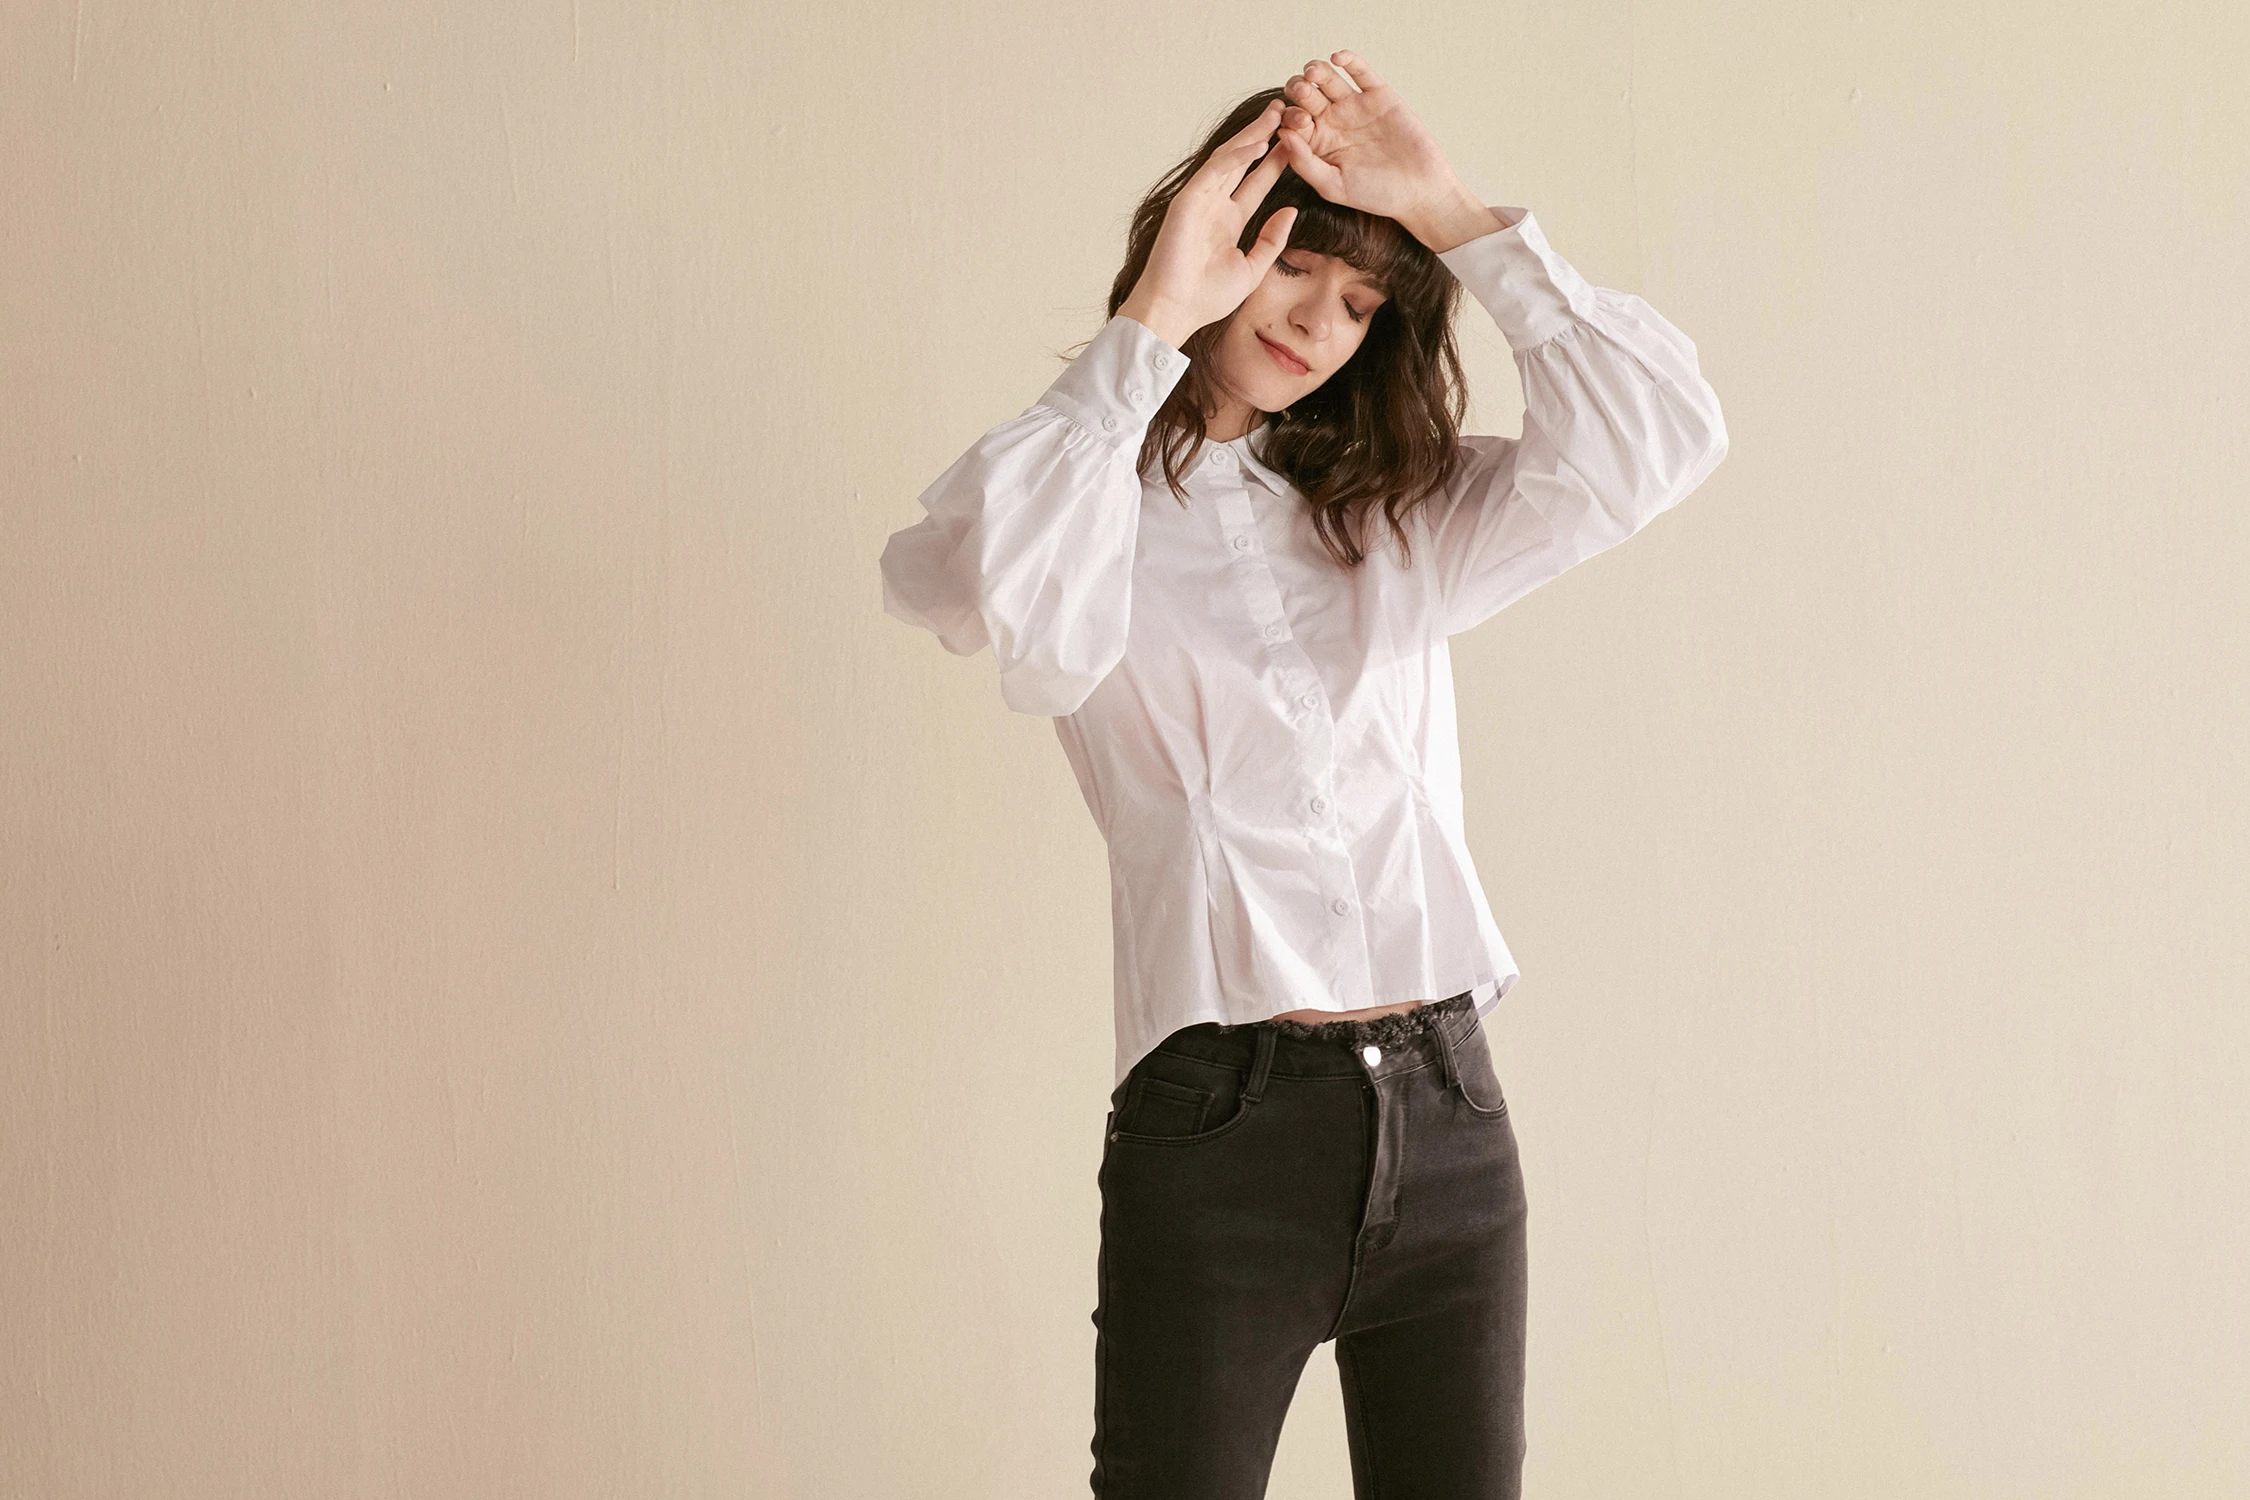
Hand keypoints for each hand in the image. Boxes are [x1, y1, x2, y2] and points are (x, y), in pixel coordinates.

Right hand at [1118, 100, 1298, 346]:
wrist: (1176, 311)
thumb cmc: (1207, 297)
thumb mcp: (1253, 269)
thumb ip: (1272, 240)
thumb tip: (1291, 210)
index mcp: (1229, 221)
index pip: (1257, 183)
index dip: (1277, 162)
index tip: (1298, 143)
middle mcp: (1214, 205)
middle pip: (1244, 162)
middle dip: (1265, 136)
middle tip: (1288, 112)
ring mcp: (1200, 200)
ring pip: (1230, 158)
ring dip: (1252, 135)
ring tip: (1275, 113)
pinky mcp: (1187, 201)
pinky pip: (1214, 171)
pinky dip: (1236, 156)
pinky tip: (1257, 142)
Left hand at [1275, 52, 1491, 249]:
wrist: (1418, 190)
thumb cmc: (1375, 194)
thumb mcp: (1333, 185)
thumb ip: (1304, 163)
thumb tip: (1281, 134)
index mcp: (1317, 142)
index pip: (1293, 121)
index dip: (1290, 116)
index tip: (1299, 122)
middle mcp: (1332, 121)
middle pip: (1306, 95)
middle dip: (1299, 89)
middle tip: (1302, 91)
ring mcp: (1354, 105)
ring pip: (1328, 79)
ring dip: (1316, 71)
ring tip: (1313, 72)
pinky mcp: (1378, 94)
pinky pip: (1360, 71)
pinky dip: (1348, 60)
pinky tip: (1338, 58)